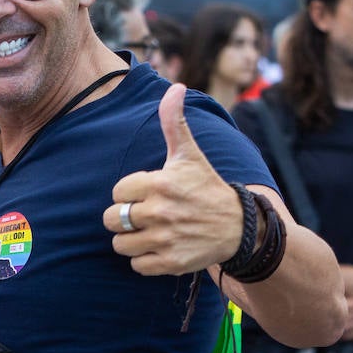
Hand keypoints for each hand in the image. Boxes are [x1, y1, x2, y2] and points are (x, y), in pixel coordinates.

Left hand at [104, 84, 241, 274]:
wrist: (240, 227)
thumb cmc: (206, 186)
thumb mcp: (190, 154)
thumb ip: (174, 122)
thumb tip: (176, 87)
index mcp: (160, 183)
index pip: (117, 191)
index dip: (129, 193)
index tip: (148, 192)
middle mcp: (161, 211)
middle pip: (113, 219)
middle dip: (124, 217)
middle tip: (144, 215)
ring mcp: (166, 239)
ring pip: (120, 244)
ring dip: (131, 240)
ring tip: (150, 232)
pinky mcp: (172, 263)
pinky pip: (137, 265)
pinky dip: (144, 260)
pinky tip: (160, 247)